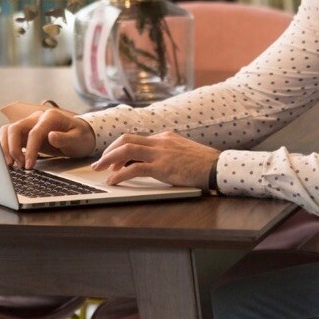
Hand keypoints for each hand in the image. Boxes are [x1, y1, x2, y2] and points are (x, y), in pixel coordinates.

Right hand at [0, 108, 95, 168]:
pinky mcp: (26, 134)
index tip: (29, 165)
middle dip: (12, 148)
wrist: (82, 135)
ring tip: (12, 164)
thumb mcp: (78, 138)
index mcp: (50, 117)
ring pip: (8, 131)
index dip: (30, 149)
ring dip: (6, 147)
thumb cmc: (81, 136)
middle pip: (14, 128)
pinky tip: (12, 161)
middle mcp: (37, 118)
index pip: (34, 132)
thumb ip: (64, 138)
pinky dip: (7, 148)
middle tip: (18, 165)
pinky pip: (11, 137)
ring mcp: (30, 125)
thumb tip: (51, 136)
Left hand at [90, 130, 219, 186]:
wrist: (219, 167)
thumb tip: (151, 165)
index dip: (120, 150)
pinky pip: (135, 168)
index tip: (113, 161)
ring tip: (99, 170)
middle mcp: (160, 141)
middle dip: (109, 151)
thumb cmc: (204, 164)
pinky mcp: (163, 167)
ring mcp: (161, 152)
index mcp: (165, 137)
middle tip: (99, 163)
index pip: (136, 139)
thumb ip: (167, 155)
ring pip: (126, 150)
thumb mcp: (183, 154)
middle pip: (126, 139)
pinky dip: (120, 174)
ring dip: (109, 160)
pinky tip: (113, 181)